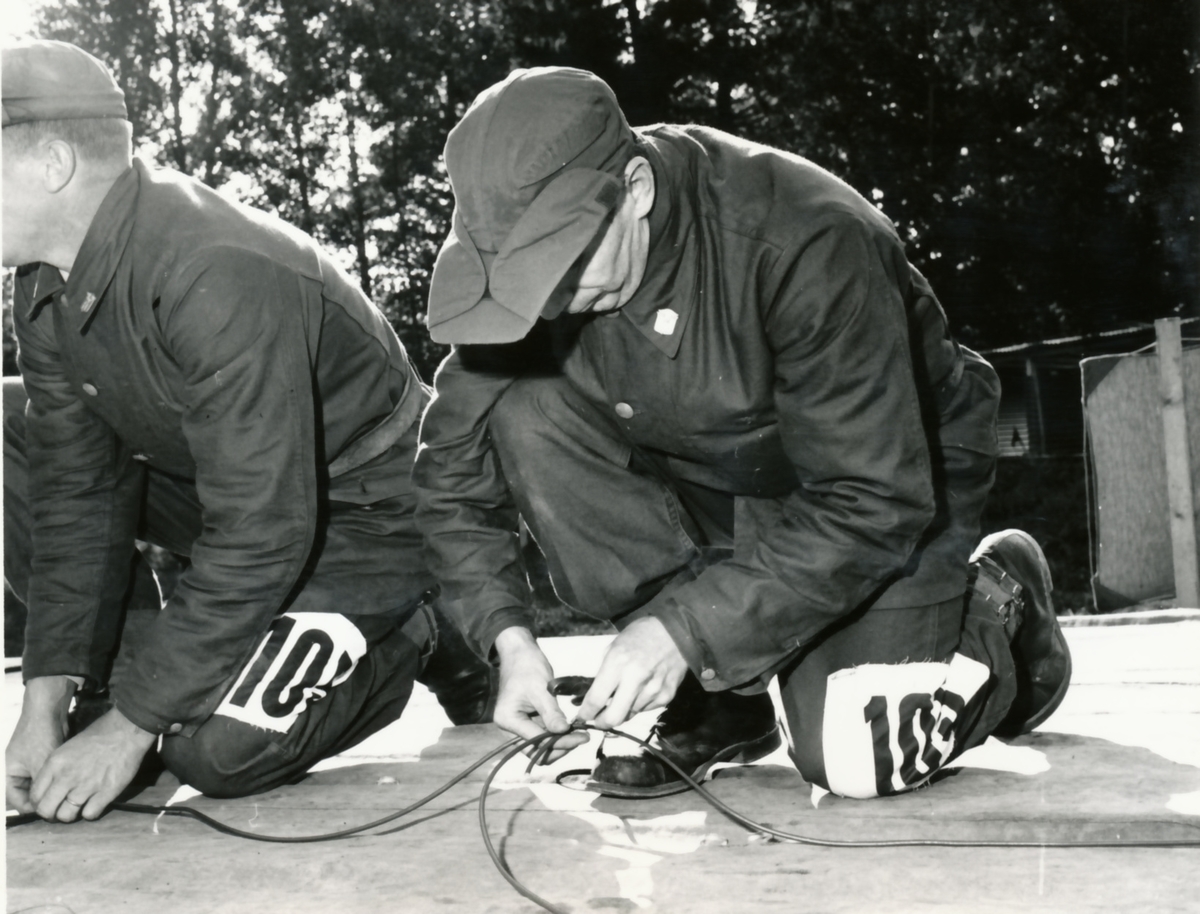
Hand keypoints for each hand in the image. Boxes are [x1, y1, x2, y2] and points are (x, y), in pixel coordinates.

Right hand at [7, 676, 75, 812]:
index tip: (51, 812)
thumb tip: (48, 806)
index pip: (18, 801)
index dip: (34, 809)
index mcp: (10, 775)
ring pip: (43, 785)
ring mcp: (32, 764)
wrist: (48, 710)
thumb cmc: (39, 737)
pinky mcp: (45, 758)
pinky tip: (70, 783)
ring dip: (53, 790)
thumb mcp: (40, 765)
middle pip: (30, 795)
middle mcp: (19, 771)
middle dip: (45, 800)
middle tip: (62, 806)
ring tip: (68, 796)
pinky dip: (58, 779)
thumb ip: (41, 786)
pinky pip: (51, 774)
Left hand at [28, 707, 156, 821]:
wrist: (127, 730)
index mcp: (55, 764)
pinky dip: (91, 812)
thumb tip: (52, 788)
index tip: (48, 801)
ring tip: (78, 806)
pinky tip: (95, 803)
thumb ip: (56, 769)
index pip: (35, 796)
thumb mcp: (68, 748)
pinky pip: (90, 814)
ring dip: (71, 814)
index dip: (40, 803)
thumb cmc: (99, 734)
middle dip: (51, 813)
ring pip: (67, 816)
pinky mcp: (106, 793)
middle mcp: (66, 777)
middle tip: (60, 809)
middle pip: (46, 811)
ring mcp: (86, 786)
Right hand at [493, 627, 588, 762]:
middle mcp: (508, 728)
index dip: (561, 742)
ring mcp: (516, 727)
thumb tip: (565, 732)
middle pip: (536, 751)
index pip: (537, 741)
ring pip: (539, 747)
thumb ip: (552, 713)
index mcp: (508, 719)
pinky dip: (555, 735)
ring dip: (559, 743)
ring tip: (579, 734)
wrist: (519, 653)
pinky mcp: (525, 723)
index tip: (583, 736)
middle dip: (560, 747)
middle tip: (583, 737)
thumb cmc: (527, 666)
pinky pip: (541, 736)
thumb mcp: (541, 689)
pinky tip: (571, 729)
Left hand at [575, 616, 688, 729]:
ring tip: (624, 695)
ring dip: (623, 710)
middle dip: (602, 723)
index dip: (586, 712)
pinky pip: (646, 709)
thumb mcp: (614, 646)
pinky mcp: (666, 696)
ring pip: (630, 715)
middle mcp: (635, 678)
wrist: (676, 632)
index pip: (596, 698)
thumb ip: (604, 672)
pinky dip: (638, 704)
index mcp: (618, 662)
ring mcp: (653, 689)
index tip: (582, 716)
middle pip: (614, 717)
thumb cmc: (640, 636)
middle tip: (598, 720)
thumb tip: (595, 697)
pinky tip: (641, 690)